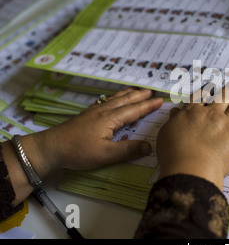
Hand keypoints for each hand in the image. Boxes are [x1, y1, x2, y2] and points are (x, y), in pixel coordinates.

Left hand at [3, 88, 162, 202]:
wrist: (51, 147)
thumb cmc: (78, 151)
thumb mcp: (105, 155)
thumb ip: (127, 150)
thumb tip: (149, 146)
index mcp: (110, 119)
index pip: (134, 110)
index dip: (148, 106)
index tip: (161, 101)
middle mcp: (104, 111)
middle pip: (125, 100)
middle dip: (140, 96)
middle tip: (152, 91)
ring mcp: (94, 111)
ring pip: (115, 99)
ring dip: (128, 94)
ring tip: (137, 90)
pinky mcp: (86, 115)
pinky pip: (106, 101)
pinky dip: (114, 97)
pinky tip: (112, 98)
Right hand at [156, 80, 228, 188]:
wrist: (189, 169)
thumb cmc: (173, 154)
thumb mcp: (166, 133)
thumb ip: (174, 121)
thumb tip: (176, 112)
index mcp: (193, 113)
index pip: (200, 98)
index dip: (206, 91)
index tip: (210, 85)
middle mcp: (212, 115)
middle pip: (222, 97)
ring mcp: (228, 127)